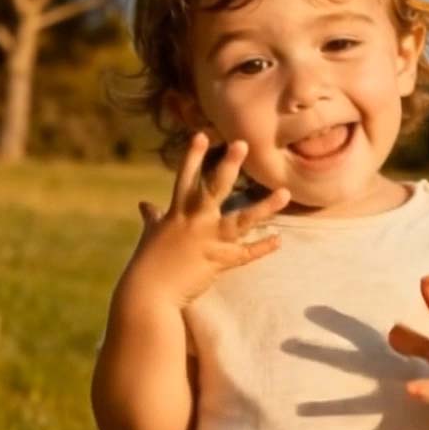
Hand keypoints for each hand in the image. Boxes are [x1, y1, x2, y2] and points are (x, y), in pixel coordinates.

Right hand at [121, 132, 290, 307]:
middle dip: (228, 165)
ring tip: (284, 193)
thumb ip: (153, 218)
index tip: (201, 134)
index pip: (184, 178)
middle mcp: (194, 222)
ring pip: (241, 221)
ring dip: (264, 207)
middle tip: (242, 144)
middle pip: (214, 189)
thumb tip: (144, 204)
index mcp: (176, 213)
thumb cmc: (148, 264)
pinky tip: (278, 239)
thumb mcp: (150, 236)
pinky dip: (263, 247)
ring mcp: (208, 242)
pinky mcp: (219, 262)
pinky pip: (246, 254)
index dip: (192, 156)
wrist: (149, 294)